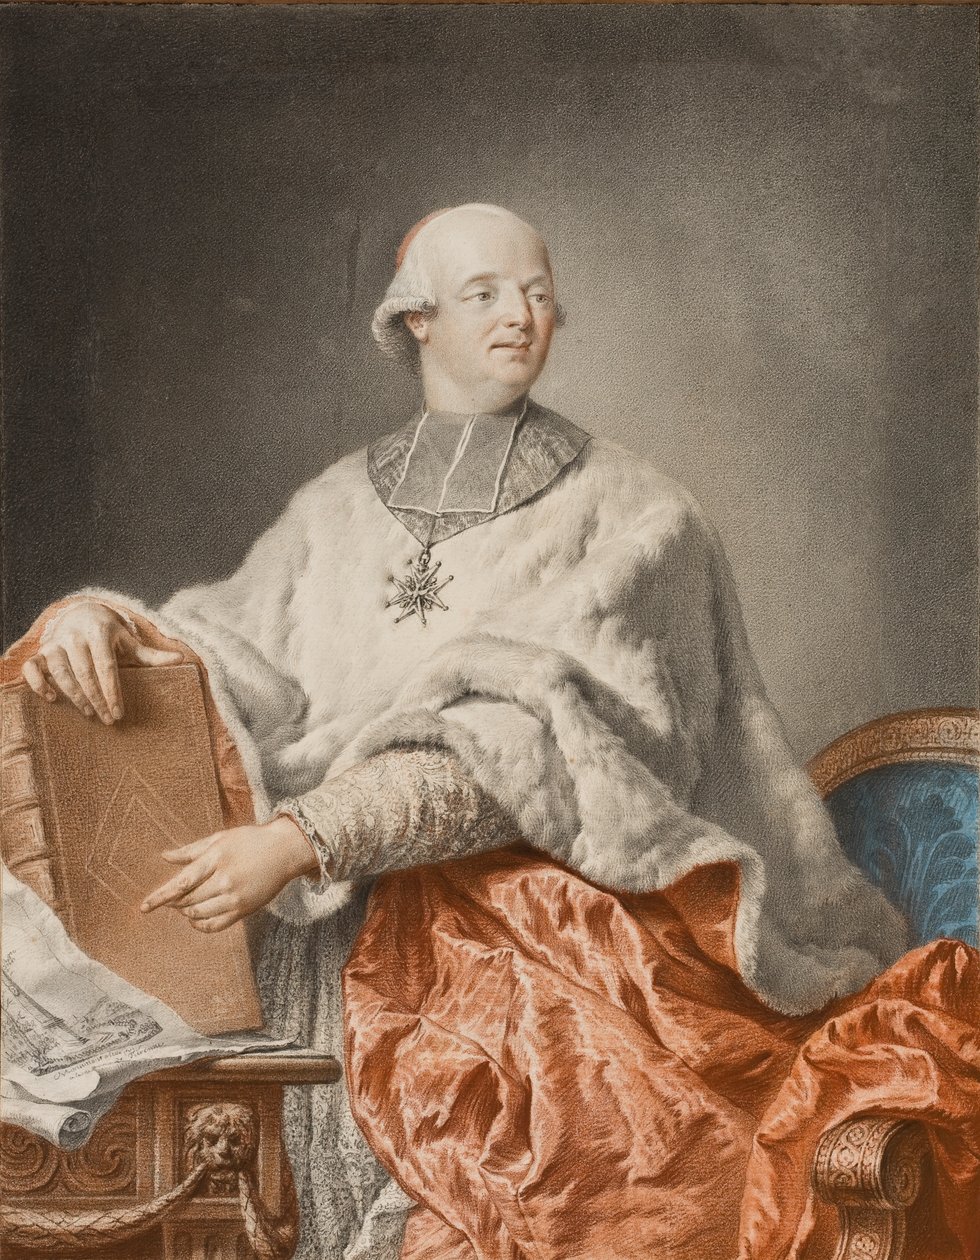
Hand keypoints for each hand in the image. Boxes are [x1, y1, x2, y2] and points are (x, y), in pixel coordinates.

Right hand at [22, 601, 181, 723]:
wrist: (81, 614)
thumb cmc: (110, 635)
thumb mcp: (129, 642)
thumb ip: (151, 654)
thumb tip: (181, 658)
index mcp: (100, 632)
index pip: (106, 666)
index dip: (113, 691)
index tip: (119, 713)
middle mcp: (75, 636)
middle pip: (84, 672)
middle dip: (96, 698)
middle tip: (107, 720)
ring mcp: (55, 643)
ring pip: (60, 672)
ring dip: (73, 695)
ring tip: (88, 713)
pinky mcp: (40, 652)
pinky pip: (32, 668)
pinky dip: (37, 683)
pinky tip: (51, 699)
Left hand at [140, 816, 319, 931]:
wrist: (285, 851)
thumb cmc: (250, 840)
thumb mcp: (220, 838)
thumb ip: (191, 850)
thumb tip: (164, 857)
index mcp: (217, 858)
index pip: (182, 882)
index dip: (161, 896)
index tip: (144, 907)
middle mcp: (226, 879)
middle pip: (188, 900)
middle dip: (174, 902)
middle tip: (170, 898)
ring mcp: (236, 897)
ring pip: (199, 914)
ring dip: (186, 912)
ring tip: (185, 904)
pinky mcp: (244, 910)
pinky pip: (215, 926)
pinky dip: (200, 925)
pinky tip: (196, 918)